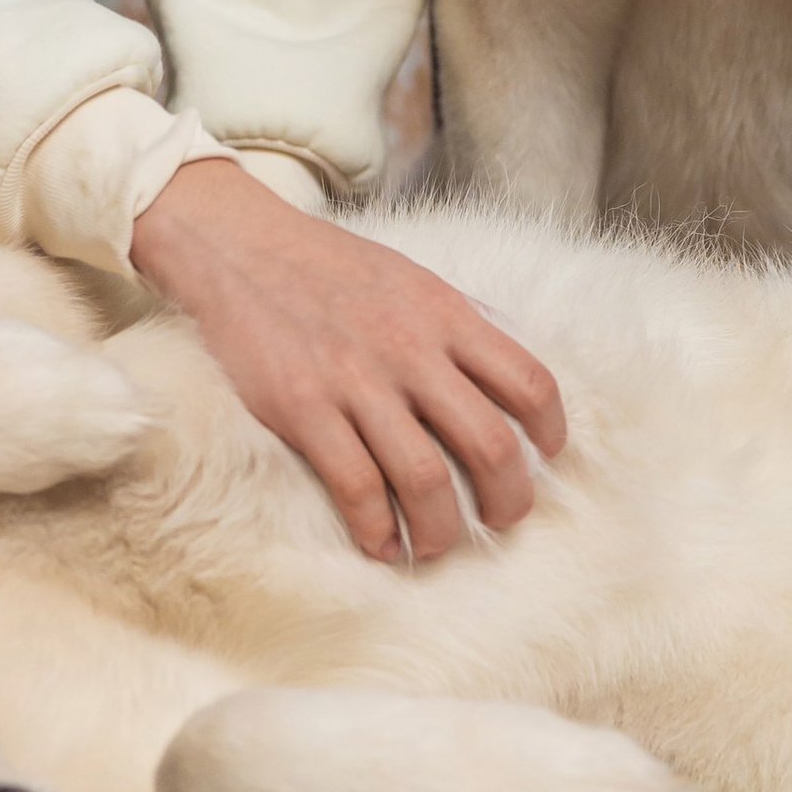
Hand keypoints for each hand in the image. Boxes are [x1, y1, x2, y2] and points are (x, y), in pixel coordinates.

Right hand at [127, 157, 566, 564]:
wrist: (241, 249)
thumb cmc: (332, 269)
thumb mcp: (412, 279)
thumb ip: (461, 327)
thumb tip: (512, 381)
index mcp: (445, 315)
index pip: (528, 383)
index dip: (550, 432)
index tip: (546, 458)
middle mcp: (409, 349)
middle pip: (490, 446)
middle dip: (508, 501)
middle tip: (501, 520)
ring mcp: (355, 381)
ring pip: (426, 480)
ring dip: (442, 530)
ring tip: (437, 543)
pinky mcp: (303, 409)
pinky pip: (355, 488)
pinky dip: (376, 530)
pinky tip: (381, 542)